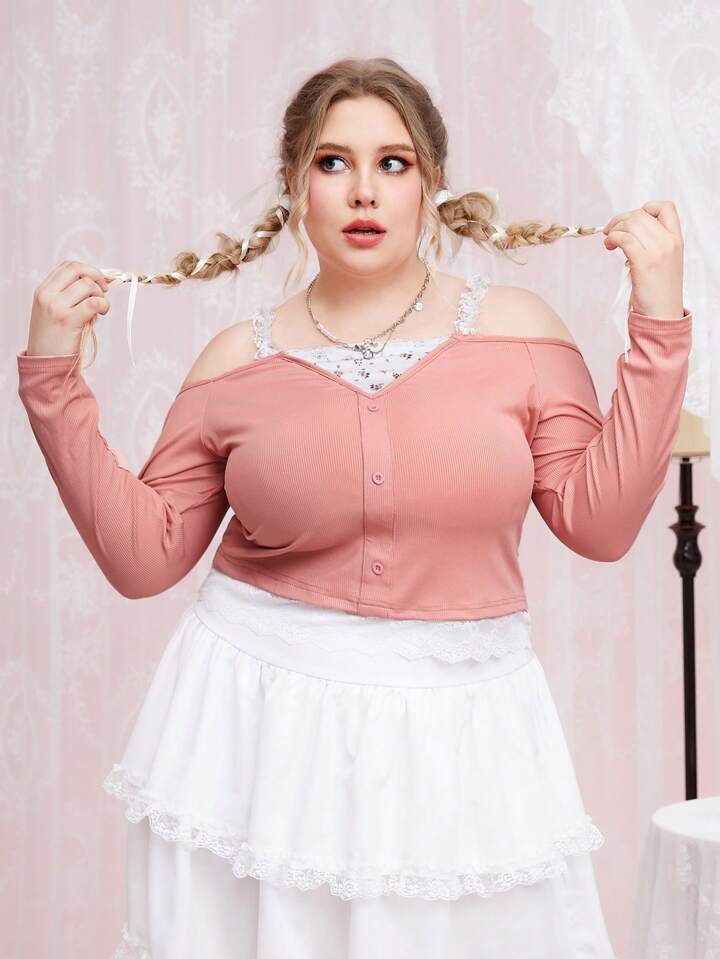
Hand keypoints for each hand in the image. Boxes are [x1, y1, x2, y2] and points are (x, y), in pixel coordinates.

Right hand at [30, 260, 110, 337]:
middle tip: (105, 291)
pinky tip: (103, 313)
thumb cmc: (54, 339)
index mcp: (43, 291)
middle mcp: (47, 295)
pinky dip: (104, 305)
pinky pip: (94, 302)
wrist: (45, 362)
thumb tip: (97, 283)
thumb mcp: (53, 312)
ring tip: (100, 309)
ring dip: (101, 294)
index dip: (88, 269)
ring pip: (88, 285)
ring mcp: (56, 307)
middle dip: (97, 277)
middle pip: (78, 269)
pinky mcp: (68, 320)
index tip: (99, 280)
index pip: (68, 266)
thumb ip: (68, 296)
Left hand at [602, 200, 684, 318]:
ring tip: (609, 242)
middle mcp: (670, 242)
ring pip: (631, 223)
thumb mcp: (664, 261)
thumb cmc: (658, 291)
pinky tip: (609, 247)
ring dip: (614, 229)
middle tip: (610, 232)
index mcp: (677, 239)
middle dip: (621, 220)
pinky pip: (624, 238)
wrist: (662, 314)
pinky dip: (612, 238)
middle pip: (641, 214)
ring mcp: (658, 251)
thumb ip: (653, 243)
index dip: (647, 208)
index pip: (666, 207)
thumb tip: (629, 230)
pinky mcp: (644, 262)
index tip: (632, 221)